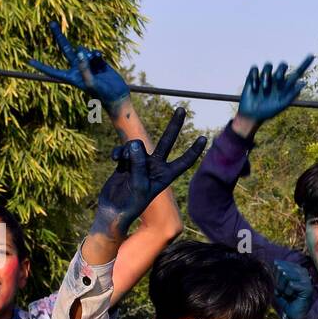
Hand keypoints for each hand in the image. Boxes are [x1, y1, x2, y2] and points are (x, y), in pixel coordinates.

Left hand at [28, 21, 130, 115]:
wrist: (117, 96)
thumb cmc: (102, 94)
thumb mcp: (91, 83)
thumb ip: (84, 67)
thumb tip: (79, 52)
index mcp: (72, 76)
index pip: (52, 71)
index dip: (41, 66)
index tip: (29, 61)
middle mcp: (77, 68)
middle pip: (65, 49)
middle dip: (59, 37)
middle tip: (51, 23)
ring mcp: (87, 64)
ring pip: (82, 50)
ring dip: (88, 53)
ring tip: (95, 61)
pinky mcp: (98, 61)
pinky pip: (94, 52)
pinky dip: (96, 54)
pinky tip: (100, 57)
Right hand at [91, 106, 206, 241]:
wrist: (113, 210)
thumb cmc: (130, 203)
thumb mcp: (138, 184)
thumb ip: (138, 163)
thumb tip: (136, 143)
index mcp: (165, 175)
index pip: (183, 161)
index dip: (193, 150)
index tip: (204, 138)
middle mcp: (155, 166)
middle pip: (168, 141)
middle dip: (174, 125)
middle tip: (182, 109)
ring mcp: (141, 162)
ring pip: (137, 145)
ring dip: (128, 151)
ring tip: (122, 164)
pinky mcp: (126, 161)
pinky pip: (123, 149)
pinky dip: (119, 153)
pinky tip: (115, 161)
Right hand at [237, 56, 313, 125]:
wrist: (252, 115)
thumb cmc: (268, 112)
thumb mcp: (282, 104)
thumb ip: (293, 94)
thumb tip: (303, 82)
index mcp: (286, 85)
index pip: (297, 72)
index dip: (305, 63)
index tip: (312, 55)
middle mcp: (277, 78)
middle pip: (283, 65)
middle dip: (281, 69)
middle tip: (278, 78)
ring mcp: (265, 76)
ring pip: (268, 65)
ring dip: (267, 76)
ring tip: (265, 88)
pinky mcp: (253, 76)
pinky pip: (255, 68)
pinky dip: (255, 77)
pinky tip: (255, 88)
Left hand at [272, 259, 313, 318]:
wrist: (296, 315)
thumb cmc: (288, 300)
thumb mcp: (279, 285)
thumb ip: (277, 274)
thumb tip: (276, 263)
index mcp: (297, 269)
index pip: (280, 264)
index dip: (275, 276)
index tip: (278, 287)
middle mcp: (303, 272)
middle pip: (282, 269)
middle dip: (278, 282)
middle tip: (281, 292)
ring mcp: (306, 279)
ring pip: (286, 275)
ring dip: (282, 287)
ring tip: (286, 294)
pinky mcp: (307, 287)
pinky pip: (291, 284)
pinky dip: (287, 292)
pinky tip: (291, 297)